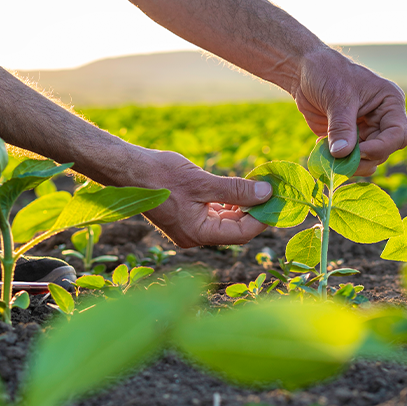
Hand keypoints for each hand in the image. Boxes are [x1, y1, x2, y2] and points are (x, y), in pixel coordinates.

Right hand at [141, 151, 270, 247]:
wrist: (128, 170)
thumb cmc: (160, 175)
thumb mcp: (202, 182)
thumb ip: (236, 190)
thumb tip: (266, 193)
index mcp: (197, 234)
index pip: (241, 233)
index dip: (262, 218)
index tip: (278, 200)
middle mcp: (195, 236)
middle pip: (235, 229)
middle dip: (255, 211)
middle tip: (274, 191)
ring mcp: (190, 227)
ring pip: (226, 220)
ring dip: (243, 205)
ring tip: (261, 187)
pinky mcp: (187, 215)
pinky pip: (214, 213)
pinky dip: (229, 202)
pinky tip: (240, 188)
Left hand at [292, 47, 406, 175]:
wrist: (304, 72)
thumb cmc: (327, 73)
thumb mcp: (337, 97)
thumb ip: (341, 127)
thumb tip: (342, 154)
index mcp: (389, 104)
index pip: (398, 135)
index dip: (381, 148)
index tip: (358, 151)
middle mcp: (381, 120)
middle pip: (383, 152)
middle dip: (363, 160)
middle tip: (339, 160)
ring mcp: (364, 131)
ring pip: (367, 160)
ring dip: (349, 164)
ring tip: (328, 155)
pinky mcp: (347, 139)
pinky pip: (348, 158)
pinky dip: (336, 160)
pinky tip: (321, 147)